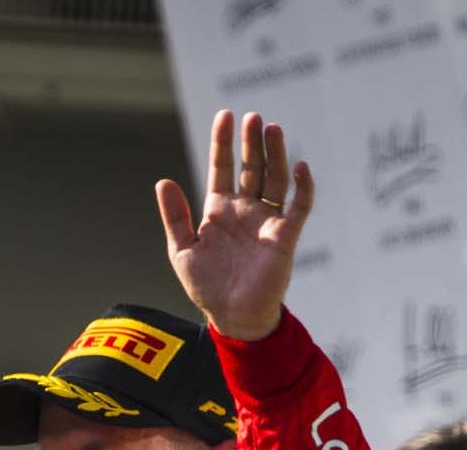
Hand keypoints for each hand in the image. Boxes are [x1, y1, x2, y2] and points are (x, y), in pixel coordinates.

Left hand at [156, 110, 312, 341]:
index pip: (222, 169)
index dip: (223, 144)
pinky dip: (302, 186)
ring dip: (274, 155)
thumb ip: (175, 216)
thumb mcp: (182, 249)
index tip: (225, 116)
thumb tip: (163, 181)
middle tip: (252, 117)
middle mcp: (244, 210)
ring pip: (274, 179)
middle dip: (251, 143)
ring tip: (271, 129)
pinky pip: (299, 206)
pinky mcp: (286, 236)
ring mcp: (267, 221)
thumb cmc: (206, 285)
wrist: (233, 315)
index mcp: (218, 211)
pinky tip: (300, 166)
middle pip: (251, 168)